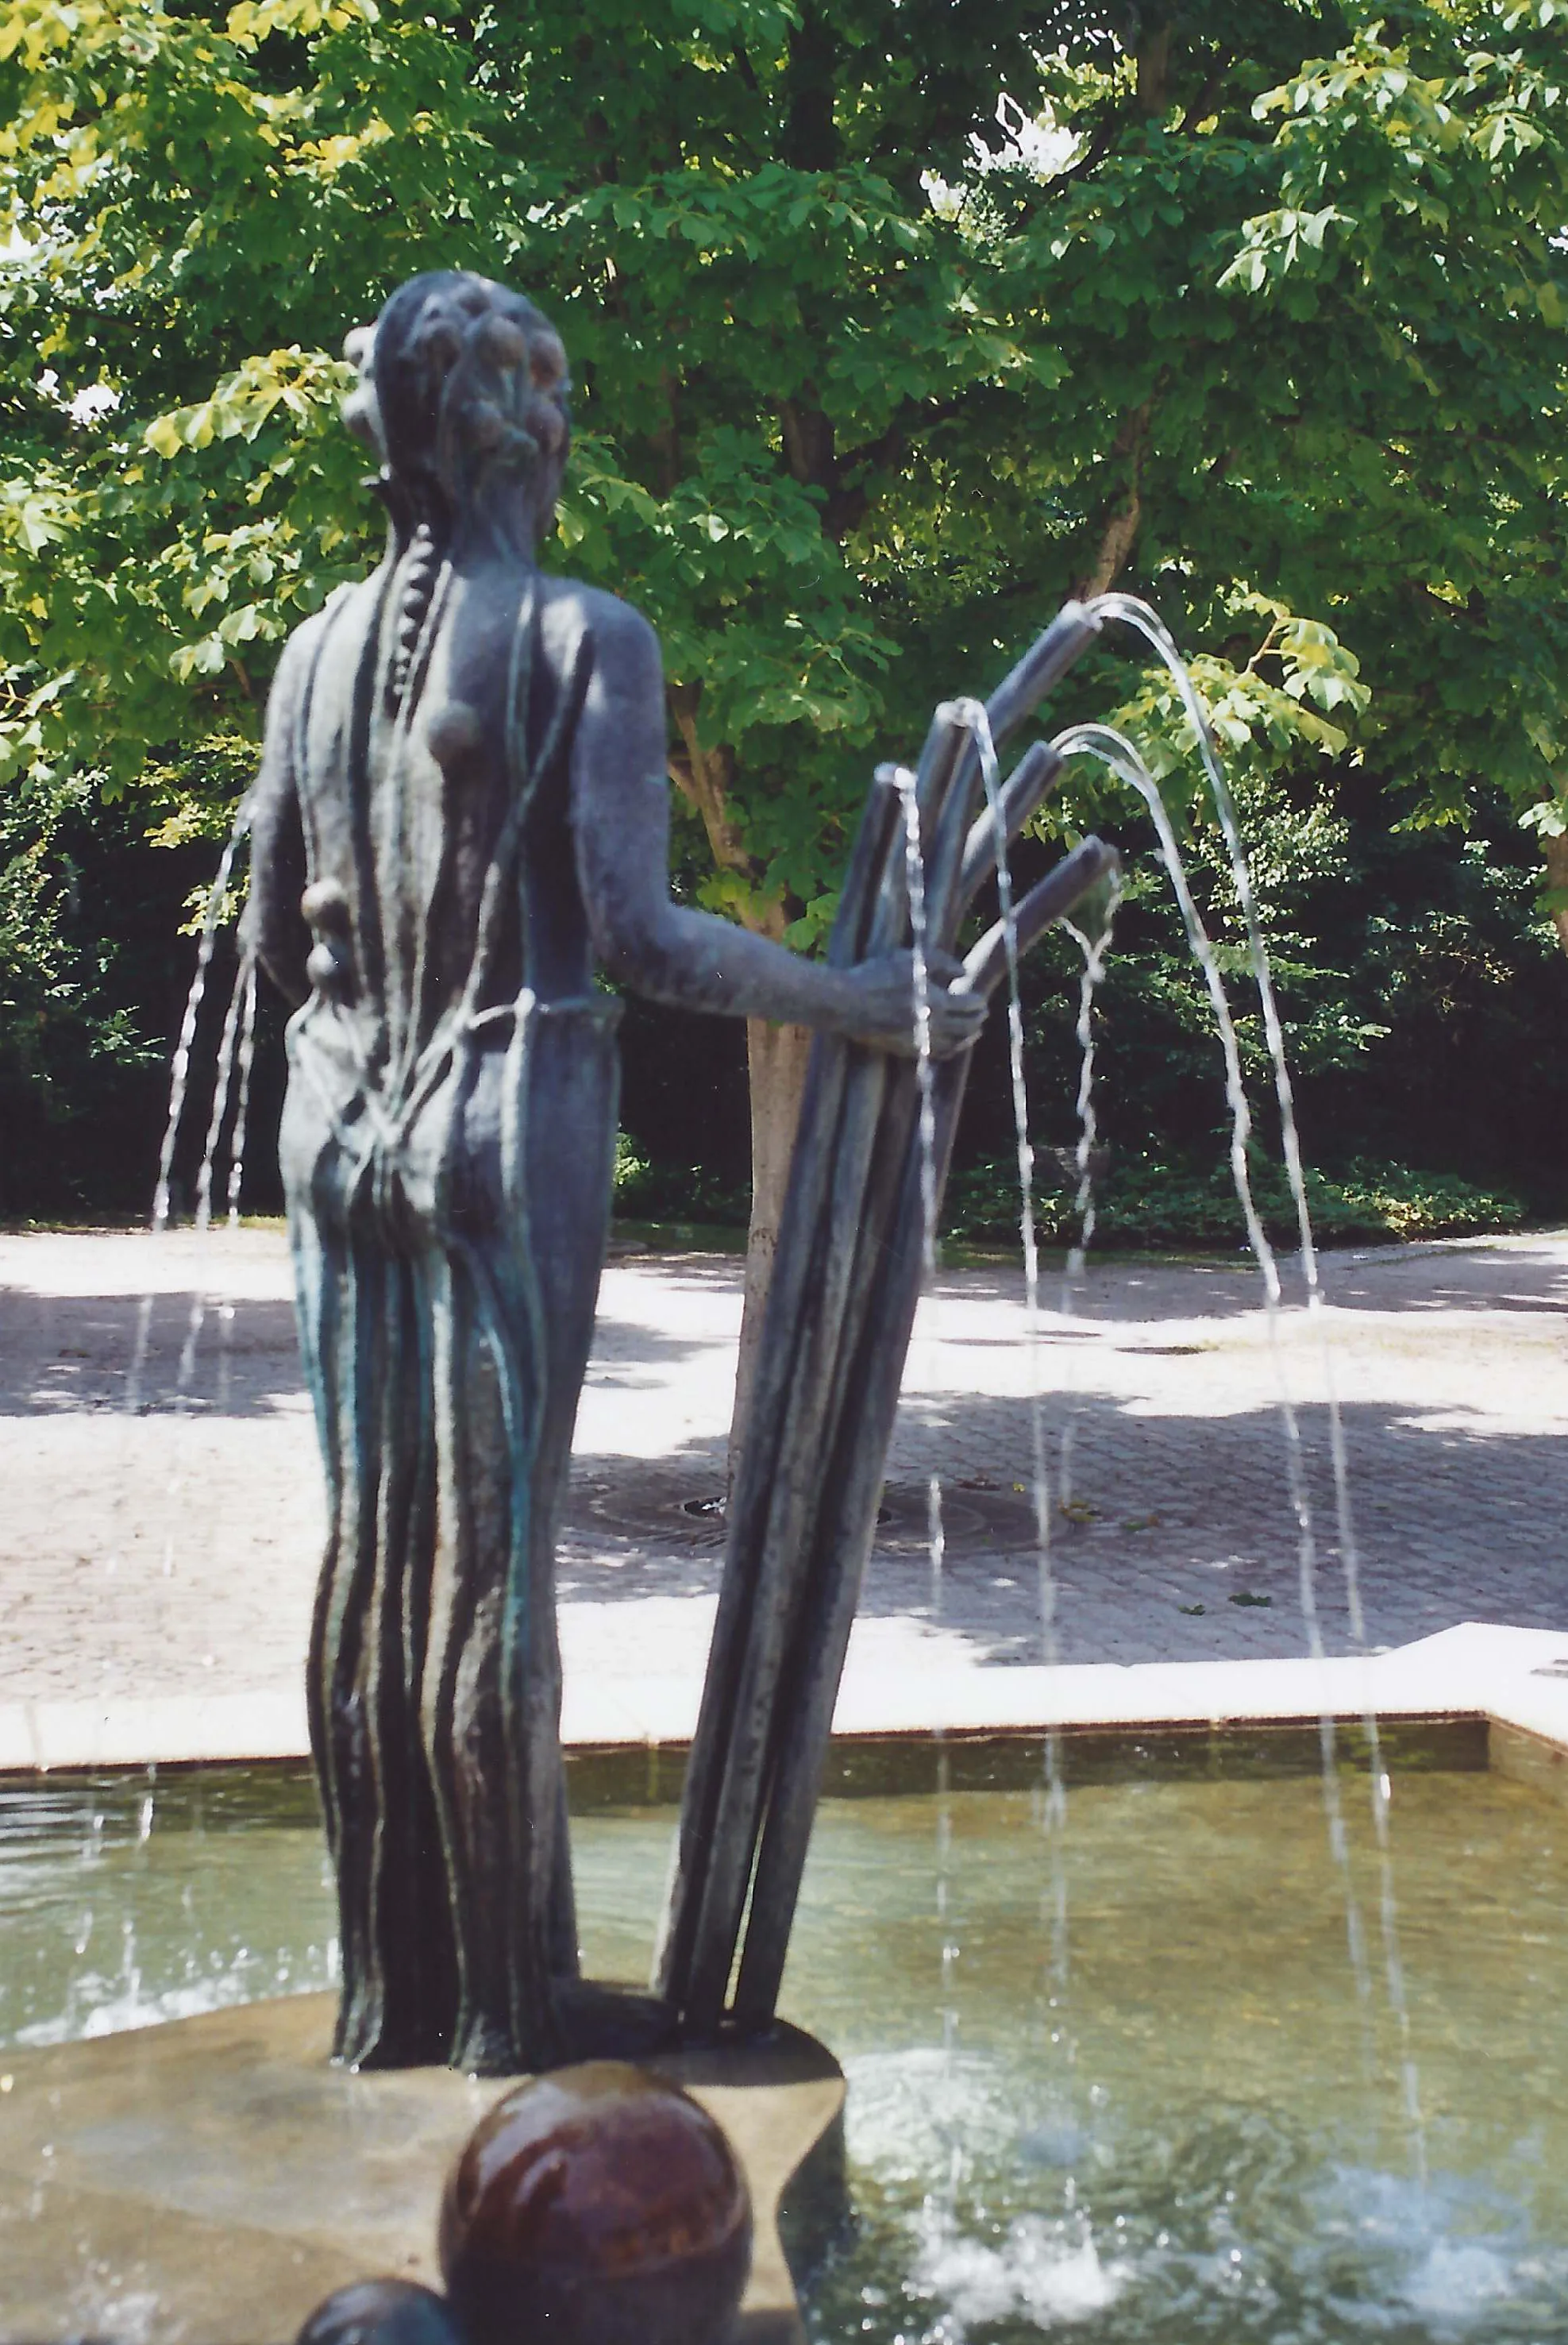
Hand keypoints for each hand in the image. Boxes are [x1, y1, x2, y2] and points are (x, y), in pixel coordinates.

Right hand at [845, 949, 987, 1059]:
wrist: (848, 1003)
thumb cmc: (878, 976)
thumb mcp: (912, 959)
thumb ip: (943, 962)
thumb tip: (963, 973)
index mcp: (938, 1003)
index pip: (970, 1006)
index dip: (979, 1002)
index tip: (981, 998)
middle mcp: (934, 1027)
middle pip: (967, 1028)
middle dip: (978, 1020)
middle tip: (982, 1014)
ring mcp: (920, 1042)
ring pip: (954, 1045)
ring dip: (968, 1037)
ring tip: (974, 1032)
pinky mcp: (906, 1050)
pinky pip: (936, 1055)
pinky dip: (950, 1050)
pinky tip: (951, 1045)